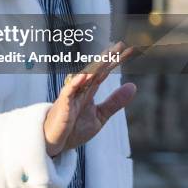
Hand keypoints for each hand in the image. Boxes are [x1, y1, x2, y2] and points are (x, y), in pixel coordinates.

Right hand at [43, 41, 135, 157]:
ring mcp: (71, 95)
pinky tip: (85, 75)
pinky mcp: (63, 104)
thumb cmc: (73, 128)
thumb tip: (133, 86)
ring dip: (95, 66)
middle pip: (96, 70)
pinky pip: (69, 91)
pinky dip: (76, 82)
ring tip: (107, 56)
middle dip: (108, 58)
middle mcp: (81, 89)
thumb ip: (114, 102)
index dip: (115, 62)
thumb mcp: (99, 116)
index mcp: (89, 90)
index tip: (128, 50)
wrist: (54, 143)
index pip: (104, 73)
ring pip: (84, 77)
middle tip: (120, 44)